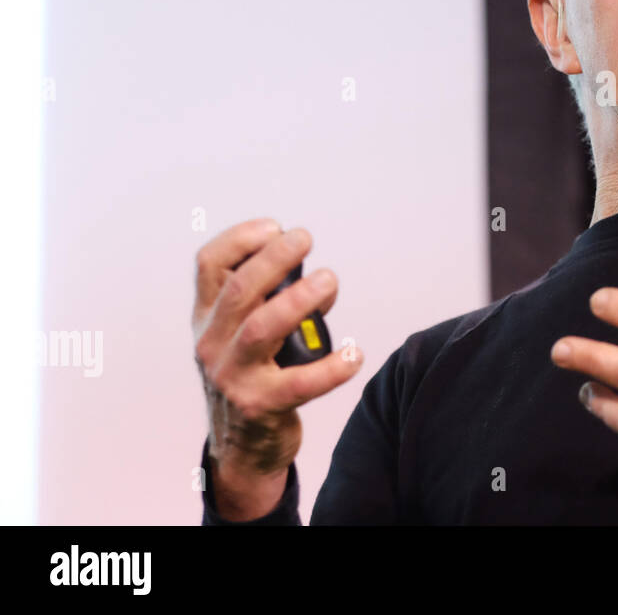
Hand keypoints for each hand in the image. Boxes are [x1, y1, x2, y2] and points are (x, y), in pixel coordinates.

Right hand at [192, 219, 362, 518]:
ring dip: (299, 300)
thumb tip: (319, 279)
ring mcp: (232, 376)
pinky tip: (353, 354)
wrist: (241, 448)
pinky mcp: (259, 406)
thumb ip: (270, 302)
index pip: (208, 265)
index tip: (274, 227)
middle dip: (274, 258)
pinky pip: (299, 383)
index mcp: (207, 318)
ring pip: (262, 328)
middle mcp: (213, 343)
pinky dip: (331, 367)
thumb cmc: (253, 376)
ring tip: (329, 282)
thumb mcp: (243, 335)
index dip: (239, 238)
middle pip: (239, 289)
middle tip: (305, 239)